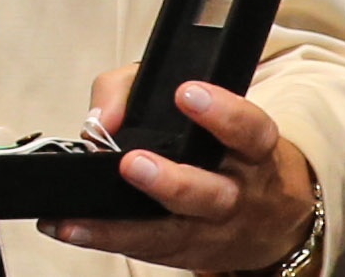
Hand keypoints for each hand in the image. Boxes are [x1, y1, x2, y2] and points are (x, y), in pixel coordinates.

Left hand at [40, 62, 316, 271]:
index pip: (248, 129)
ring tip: (84, 213)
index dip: (221, 112)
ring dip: (126, 225)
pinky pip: (147, 249)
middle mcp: (240, 194)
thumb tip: (103, 120)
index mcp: (253, 149)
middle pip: (211, 193)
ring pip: (175, 233)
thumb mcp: (197, 103)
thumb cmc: (221, 145)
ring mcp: (215, 231)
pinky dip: (106, 238)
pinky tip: (71, 227)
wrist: (273, 214)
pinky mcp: (189, 254)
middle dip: (171, 181)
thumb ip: (139, 91)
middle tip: (132, 163)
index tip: (186, 93)